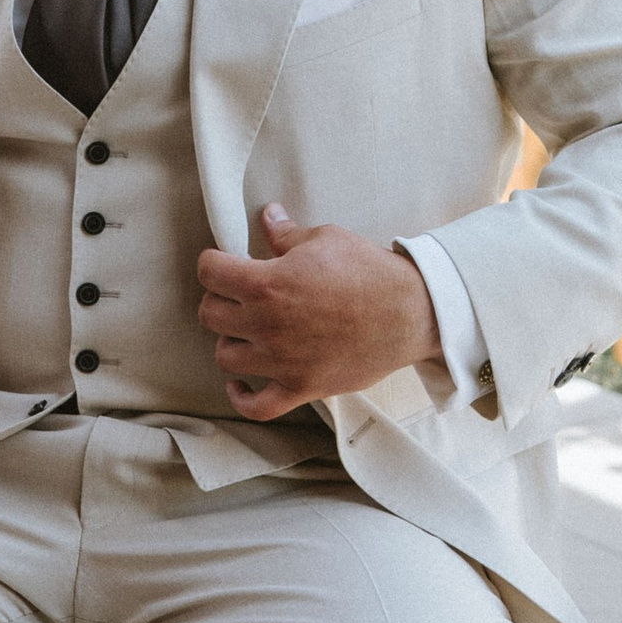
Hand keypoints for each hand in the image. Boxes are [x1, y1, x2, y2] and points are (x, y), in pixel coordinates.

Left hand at [195, 206, 438, 417]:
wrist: (411, 313)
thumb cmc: (370, 272)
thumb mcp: (326, 239)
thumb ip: (287, 234)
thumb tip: (268, 217)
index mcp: (267, 283)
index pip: (210, 272)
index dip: (213, 263)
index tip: (223, 263)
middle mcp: (266, 324)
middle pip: (210, 314)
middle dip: (220, 299)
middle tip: (238, 294)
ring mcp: (281, 360)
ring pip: (225, 357)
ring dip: (230, 341)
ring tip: (245, 331)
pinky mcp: (301, 387)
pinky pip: (257, 406)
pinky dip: (242, 397)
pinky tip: (240, 383)